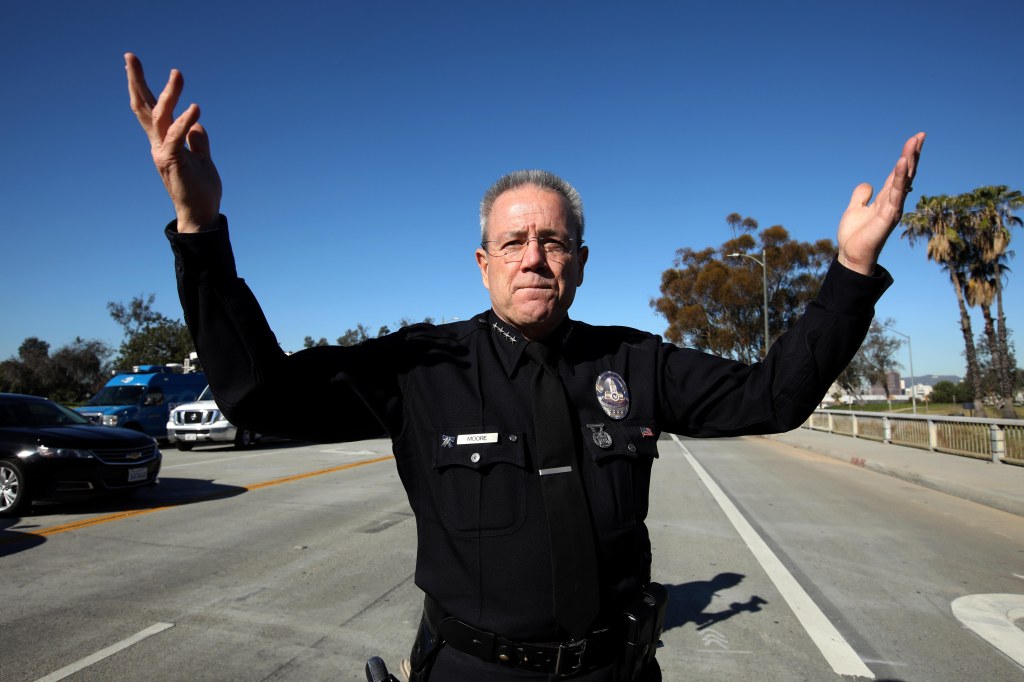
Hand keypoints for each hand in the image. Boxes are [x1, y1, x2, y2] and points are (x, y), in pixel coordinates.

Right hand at [125, 53, 221, 232]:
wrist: (201, 215)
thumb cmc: (201, 190)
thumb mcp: (202, 160)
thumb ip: (198, 142)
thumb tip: (196, 125)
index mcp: (164, 142)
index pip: (151, 110)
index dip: (144, 88)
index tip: (135, 65)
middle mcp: (158, 144)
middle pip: (144, 107)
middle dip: (136, 81)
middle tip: (130, 55)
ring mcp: (163, 152)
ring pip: (160, 116)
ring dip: (168, 94)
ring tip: (177, 73)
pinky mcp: (173, 161)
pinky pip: (176, 136)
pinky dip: (185, 121)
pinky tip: (195, 108)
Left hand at [837, 132, 925, 274]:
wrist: (851, 255)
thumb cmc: (855, 235)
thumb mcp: (855, 209)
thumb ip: (861, 195)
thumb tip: (868, 184)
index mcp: (885, 198)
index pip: (898, 174)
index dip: (906, 157)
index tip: (914, 140)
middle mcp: (893, 202)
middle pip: (905, 174)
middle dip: (913, 155)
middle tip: (920, 136)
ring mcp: (893, 208)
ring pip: (903, 181)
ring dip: (908, 162)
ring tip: (913, 144)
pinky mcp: (888, 216)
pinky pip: (895, 194)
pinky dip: (899, 178)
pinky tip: (902, 164)